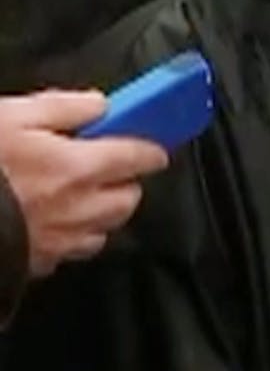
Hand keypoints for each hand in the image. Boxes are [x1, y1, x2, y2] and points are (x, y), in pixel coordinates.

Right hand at [0, 90, 168, 275]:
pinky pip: (69, 253)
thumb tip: (101, 106)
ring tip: (79, 197)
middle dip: (125, 184)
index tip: (154, 147)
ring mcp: (57, 242)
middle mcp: (77, 209)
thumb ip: (64, 107)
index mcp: (78, 168)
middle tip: (107, 169)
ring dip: (100, 214)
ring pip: (102, 231)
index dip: (150, 150)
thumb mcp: (14, 115)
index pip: (137, 158)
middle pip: (127, 201)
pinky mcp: (35, 264)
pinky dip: (69, 238)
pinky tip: (49, 223)